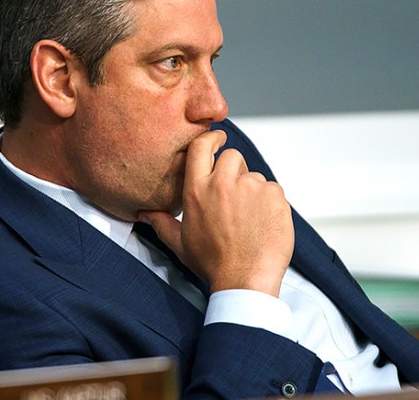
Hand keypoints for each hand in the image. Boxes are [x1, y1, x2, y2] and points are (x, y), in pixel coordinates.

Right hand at [139, 130, 293, 296]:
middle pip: (232, 156)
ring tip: (249, 219)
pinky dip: (270, 203)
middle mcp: (223, 183)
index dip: (211, 138)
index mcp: (196, 190)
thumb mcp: (179, 243)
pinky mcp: (274, 196)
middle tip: (234, 197)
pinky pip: (273, 189)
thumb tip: (143, 213)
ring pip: (254, 176)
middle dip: (234, 170)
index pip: (200, 147)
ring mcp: (251, 187)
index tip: (218, 138)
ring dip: (253, 191)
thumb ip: (161, 223)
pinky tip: (263, 223)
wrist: (245, 280)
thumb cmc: (212, 263)